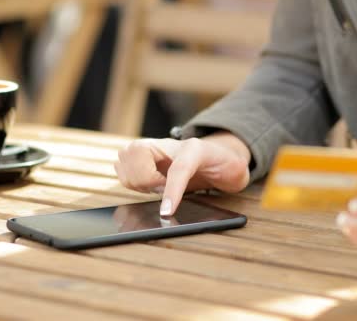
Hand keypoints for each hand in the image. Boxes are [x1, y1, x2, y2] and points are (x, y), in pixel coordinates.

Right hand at [115, 132, 250, 215]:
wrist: (217, 157)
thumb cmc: (224, 166)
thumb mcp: (237, 172)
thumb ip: (234, 176)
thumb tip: (227, 181)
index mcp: (194, 147)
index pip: (178, 168)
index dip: (170, 191)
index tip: (166, 212)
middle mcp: (168, 144)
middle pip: (137, 156)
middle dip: (145, 180)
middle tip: (160, 188)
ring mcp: (151, 148)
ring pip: (123, 159)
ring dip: (135, 180)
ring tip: (154, 186)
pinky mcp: (139, 156)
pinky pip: (120, 167)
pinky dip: (129, 180)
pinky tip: (147, 185)